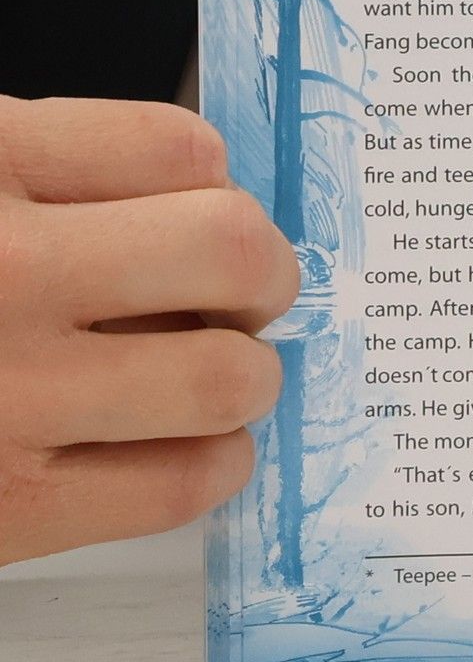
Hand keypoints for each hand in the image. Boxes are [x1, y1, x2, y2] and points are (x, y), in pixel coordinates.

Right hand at [0, 97, 299, 564]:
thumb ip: (42, 172)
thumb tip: (197, 195)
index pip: (183, 150)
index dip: (215, 185)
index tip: (200, 211)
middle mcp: (1, 272)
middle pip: (232, 252)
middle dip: (257, 274)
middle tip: (235, 292)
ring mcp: (8, 397)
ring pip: (228, 378)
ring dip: (240, 374)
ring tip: (201, 371)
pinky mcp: (7, 511)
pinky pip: (180, 484)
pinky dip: (207, 461)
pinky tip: (171, 443)